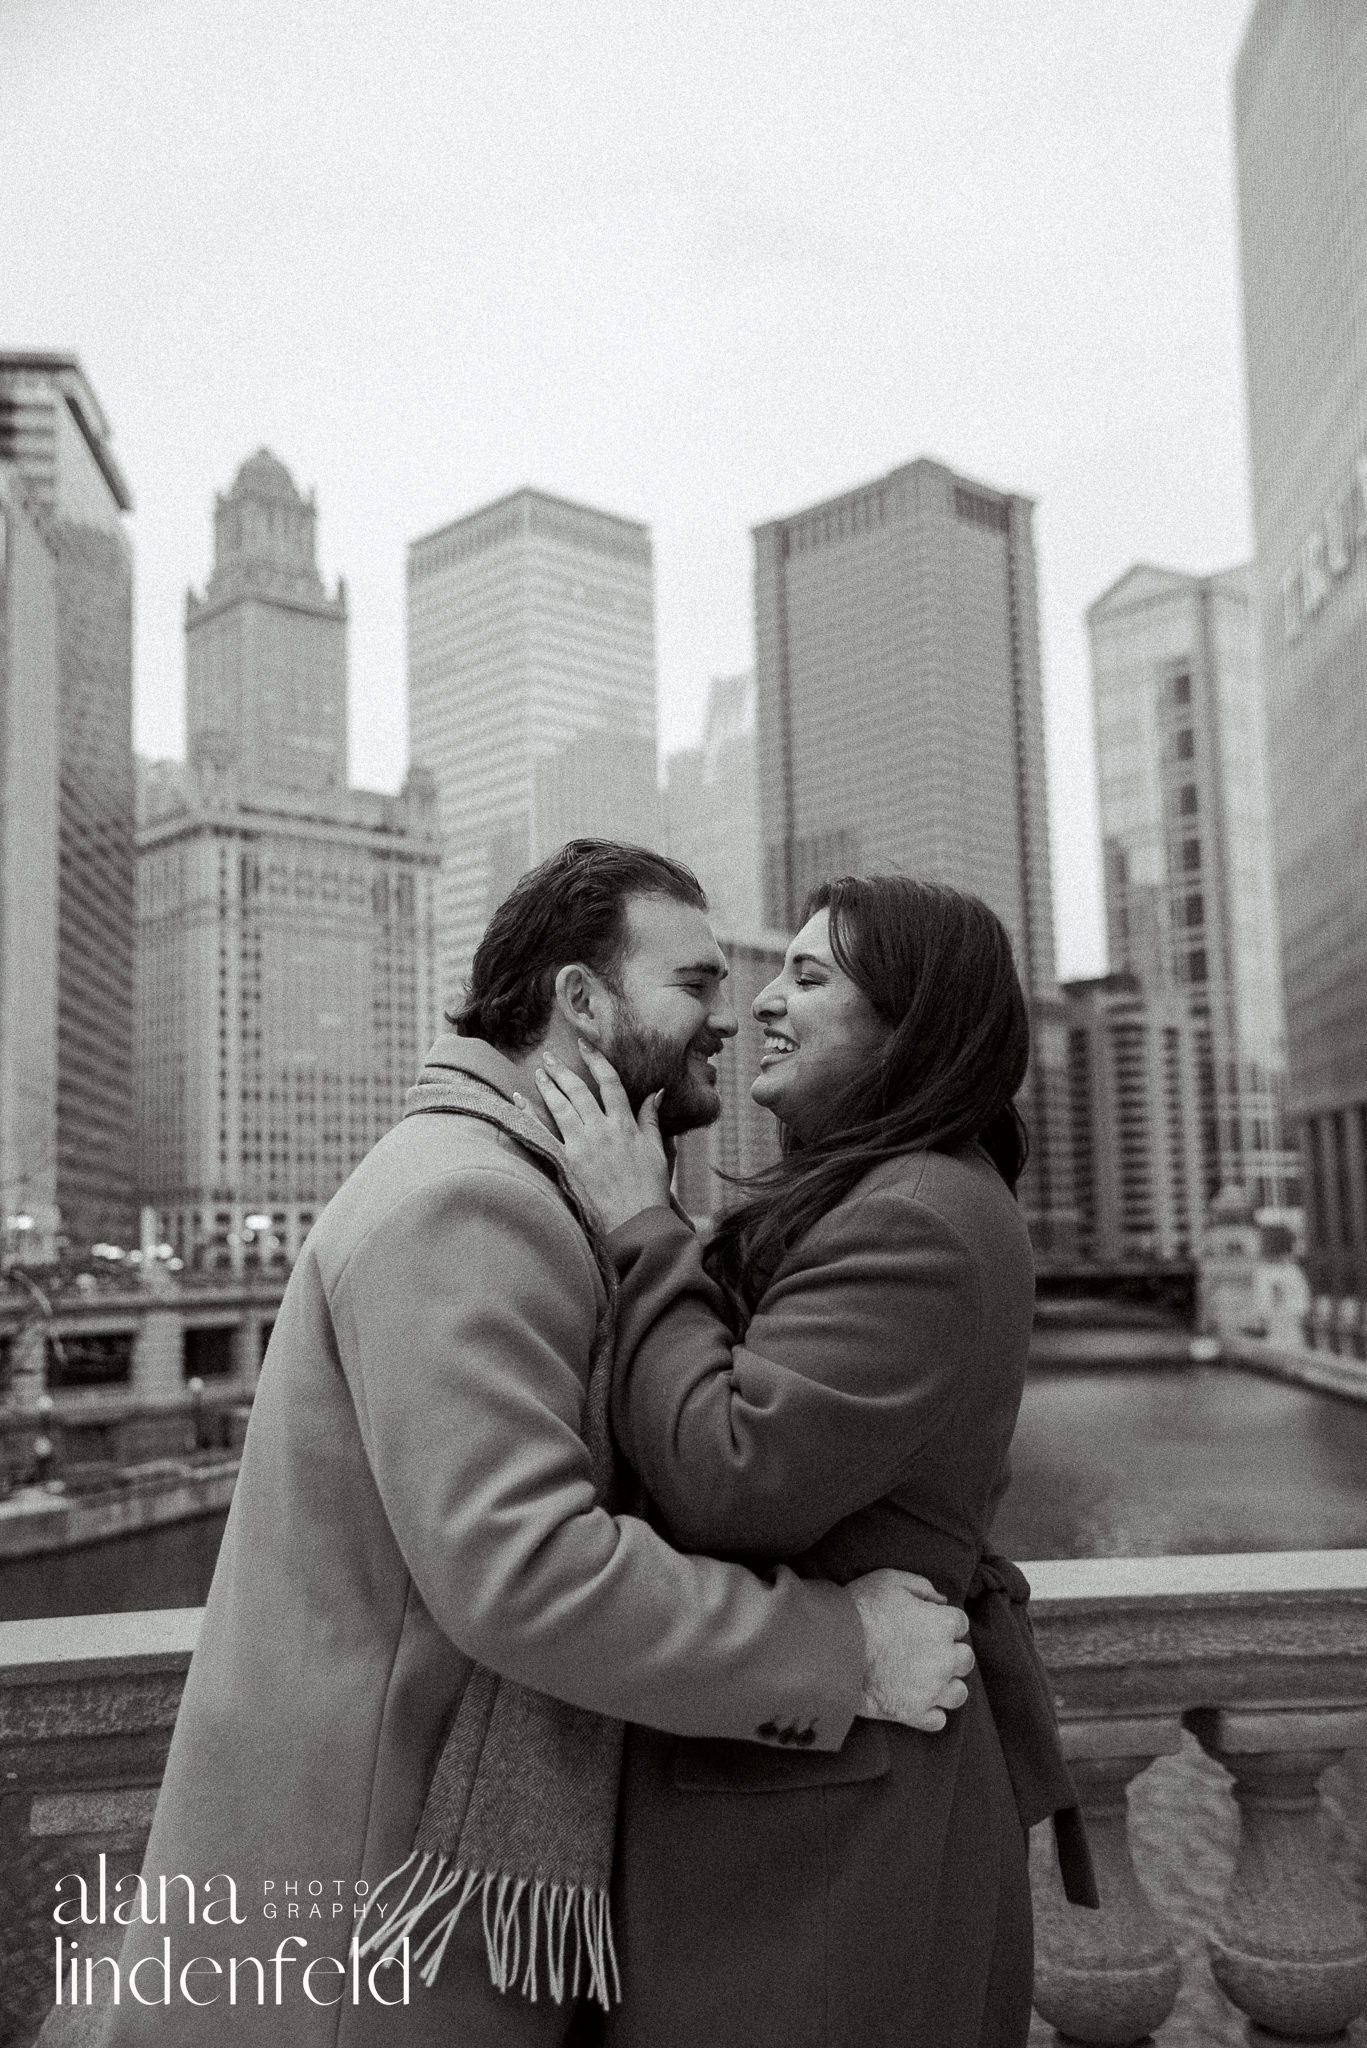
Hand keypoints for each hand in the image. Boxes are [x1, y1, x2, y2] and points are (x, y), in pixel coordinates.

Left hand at [524, 1045, 672, 1231]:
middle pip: (579, 1091)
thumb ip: (651, 1120)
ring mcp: (582, 1146)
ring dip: (547, 1087)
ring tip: (538, 1072)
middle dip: (563, 1070)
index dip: (597, 1060)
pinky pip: (543, 1134)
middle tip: (550, 1056)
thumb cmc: (650, 1189)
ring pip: (560, 1107)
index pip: (610, 1082)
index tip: (586, 1045)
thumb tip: (656, 1093)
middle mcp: (602, 1130)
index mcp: (625, 1125)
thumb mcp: (657, 1150)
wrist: (636, 1222)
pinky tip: (518, 1101)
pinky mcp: (567, 1163)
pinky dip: (529, 1115)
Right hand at [847, 1569, 973, 1731]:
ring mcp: (931, 1689)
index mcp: (942, 1624)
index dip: (944, 1622)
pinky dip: (931, 1712)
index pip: (960, 1624)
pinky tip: (916, 1700)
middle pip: (965, 1659)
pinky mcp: (914, 1713)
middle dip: (951, 1653)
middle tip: (928, 1650)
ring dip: (947, 1685)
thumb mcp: (889, 1580)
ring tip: (928, 1679)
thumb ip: (921, 1587)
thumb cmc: (861, 1609)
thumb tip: (941, 1601)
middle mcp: (944, 1659)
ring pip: (958, 1693)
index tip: (928, 1623)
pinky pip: (938, 1720)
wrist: (834, 1648)